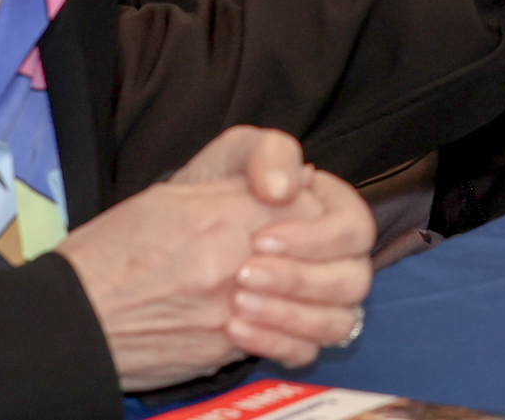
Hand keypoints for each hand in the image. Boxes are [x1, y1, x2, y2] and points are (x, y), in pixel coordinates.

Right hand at [57, 129, 372, 388]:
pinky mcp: (227, 349)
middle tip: (317, 260)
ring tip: (306, 297)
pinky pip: (295, 348)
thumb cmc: (110, 253)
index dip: (330, 211)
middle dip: (340, 261)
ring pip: (333, 311)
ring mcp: (239, 309)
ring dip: (328, 304)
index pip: (325, 204)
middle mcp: (241, 259)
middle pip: (344, 262)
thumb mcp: (175, 196)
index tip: (314, 215)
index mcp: (231, 210)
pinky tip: (285, 329)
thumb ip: (238, 191)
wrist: (68, 318)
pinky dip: (300, 340)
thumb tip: (286, 194)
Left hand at [169, 128, 377, 363]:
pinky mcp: (291, 335)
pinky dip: (276, 343)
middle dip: (300, 279)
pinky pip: (306, 351)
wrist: (150, 262)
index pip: (354, 226)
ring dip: (291, 315)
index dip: (316, 237)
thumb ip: (265, 153)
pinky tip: (234, 331)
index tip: (261, 239)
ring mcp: (315, 300)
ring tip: (236, 307)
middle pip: (353, 277)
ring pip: (338, 321)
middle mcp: (331, 257)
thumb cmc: (197, 202)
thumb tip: (285, 188)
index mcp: (327, 210)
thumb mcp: (226, 160)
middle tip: (243, 275)